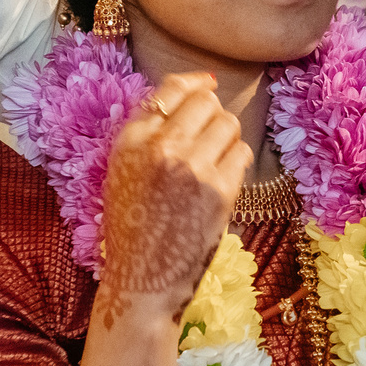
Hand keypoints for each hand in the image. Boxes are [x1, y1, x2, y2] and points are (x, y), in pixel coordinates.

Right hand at [100, 71, 248, 305]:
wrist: (142, 282)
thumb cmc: (133, 229)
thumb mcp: (124, 171)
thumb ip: (149, 134)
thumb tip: (195, 93)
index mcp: (130, 140)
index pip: (170, 87)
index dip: (196, 83)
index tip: (208, 85)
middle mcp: (159, 147)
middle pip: (206, 101)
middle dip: (213, 115)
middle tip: (209, 141)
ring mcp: (191, 167)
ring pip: (229, 123)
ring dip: (227, 138)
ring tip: (214, 163)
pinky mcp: (219, 190)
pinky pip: (242, 153)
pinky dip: (238, 162)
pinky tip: (225, 179)